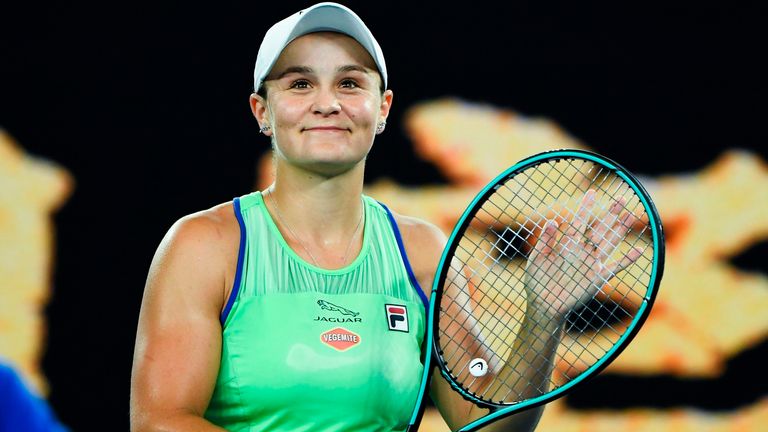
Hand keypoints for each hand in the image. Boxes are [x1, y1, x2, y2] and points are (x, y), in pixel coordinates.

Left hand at [524, 189, 641, 318]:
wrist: (544, 305)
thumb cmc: (538, 281)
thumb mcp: (537, 259)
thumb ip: (545, 241)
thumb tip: (552, 221)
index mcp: (568, 244)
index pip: (579, 221)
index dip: (586, 207)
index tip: (592, 192)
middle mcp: (583, 251)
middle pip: (600, 228)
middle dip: (611, 213)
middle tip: (621, 197)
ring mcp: (592, 264)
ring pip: (610, 242)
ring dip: (621, 229)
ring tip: (632, 214)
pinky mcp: (598, 278)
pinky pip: (616, 267)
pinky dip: (628, 259)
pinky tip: (640, 250)